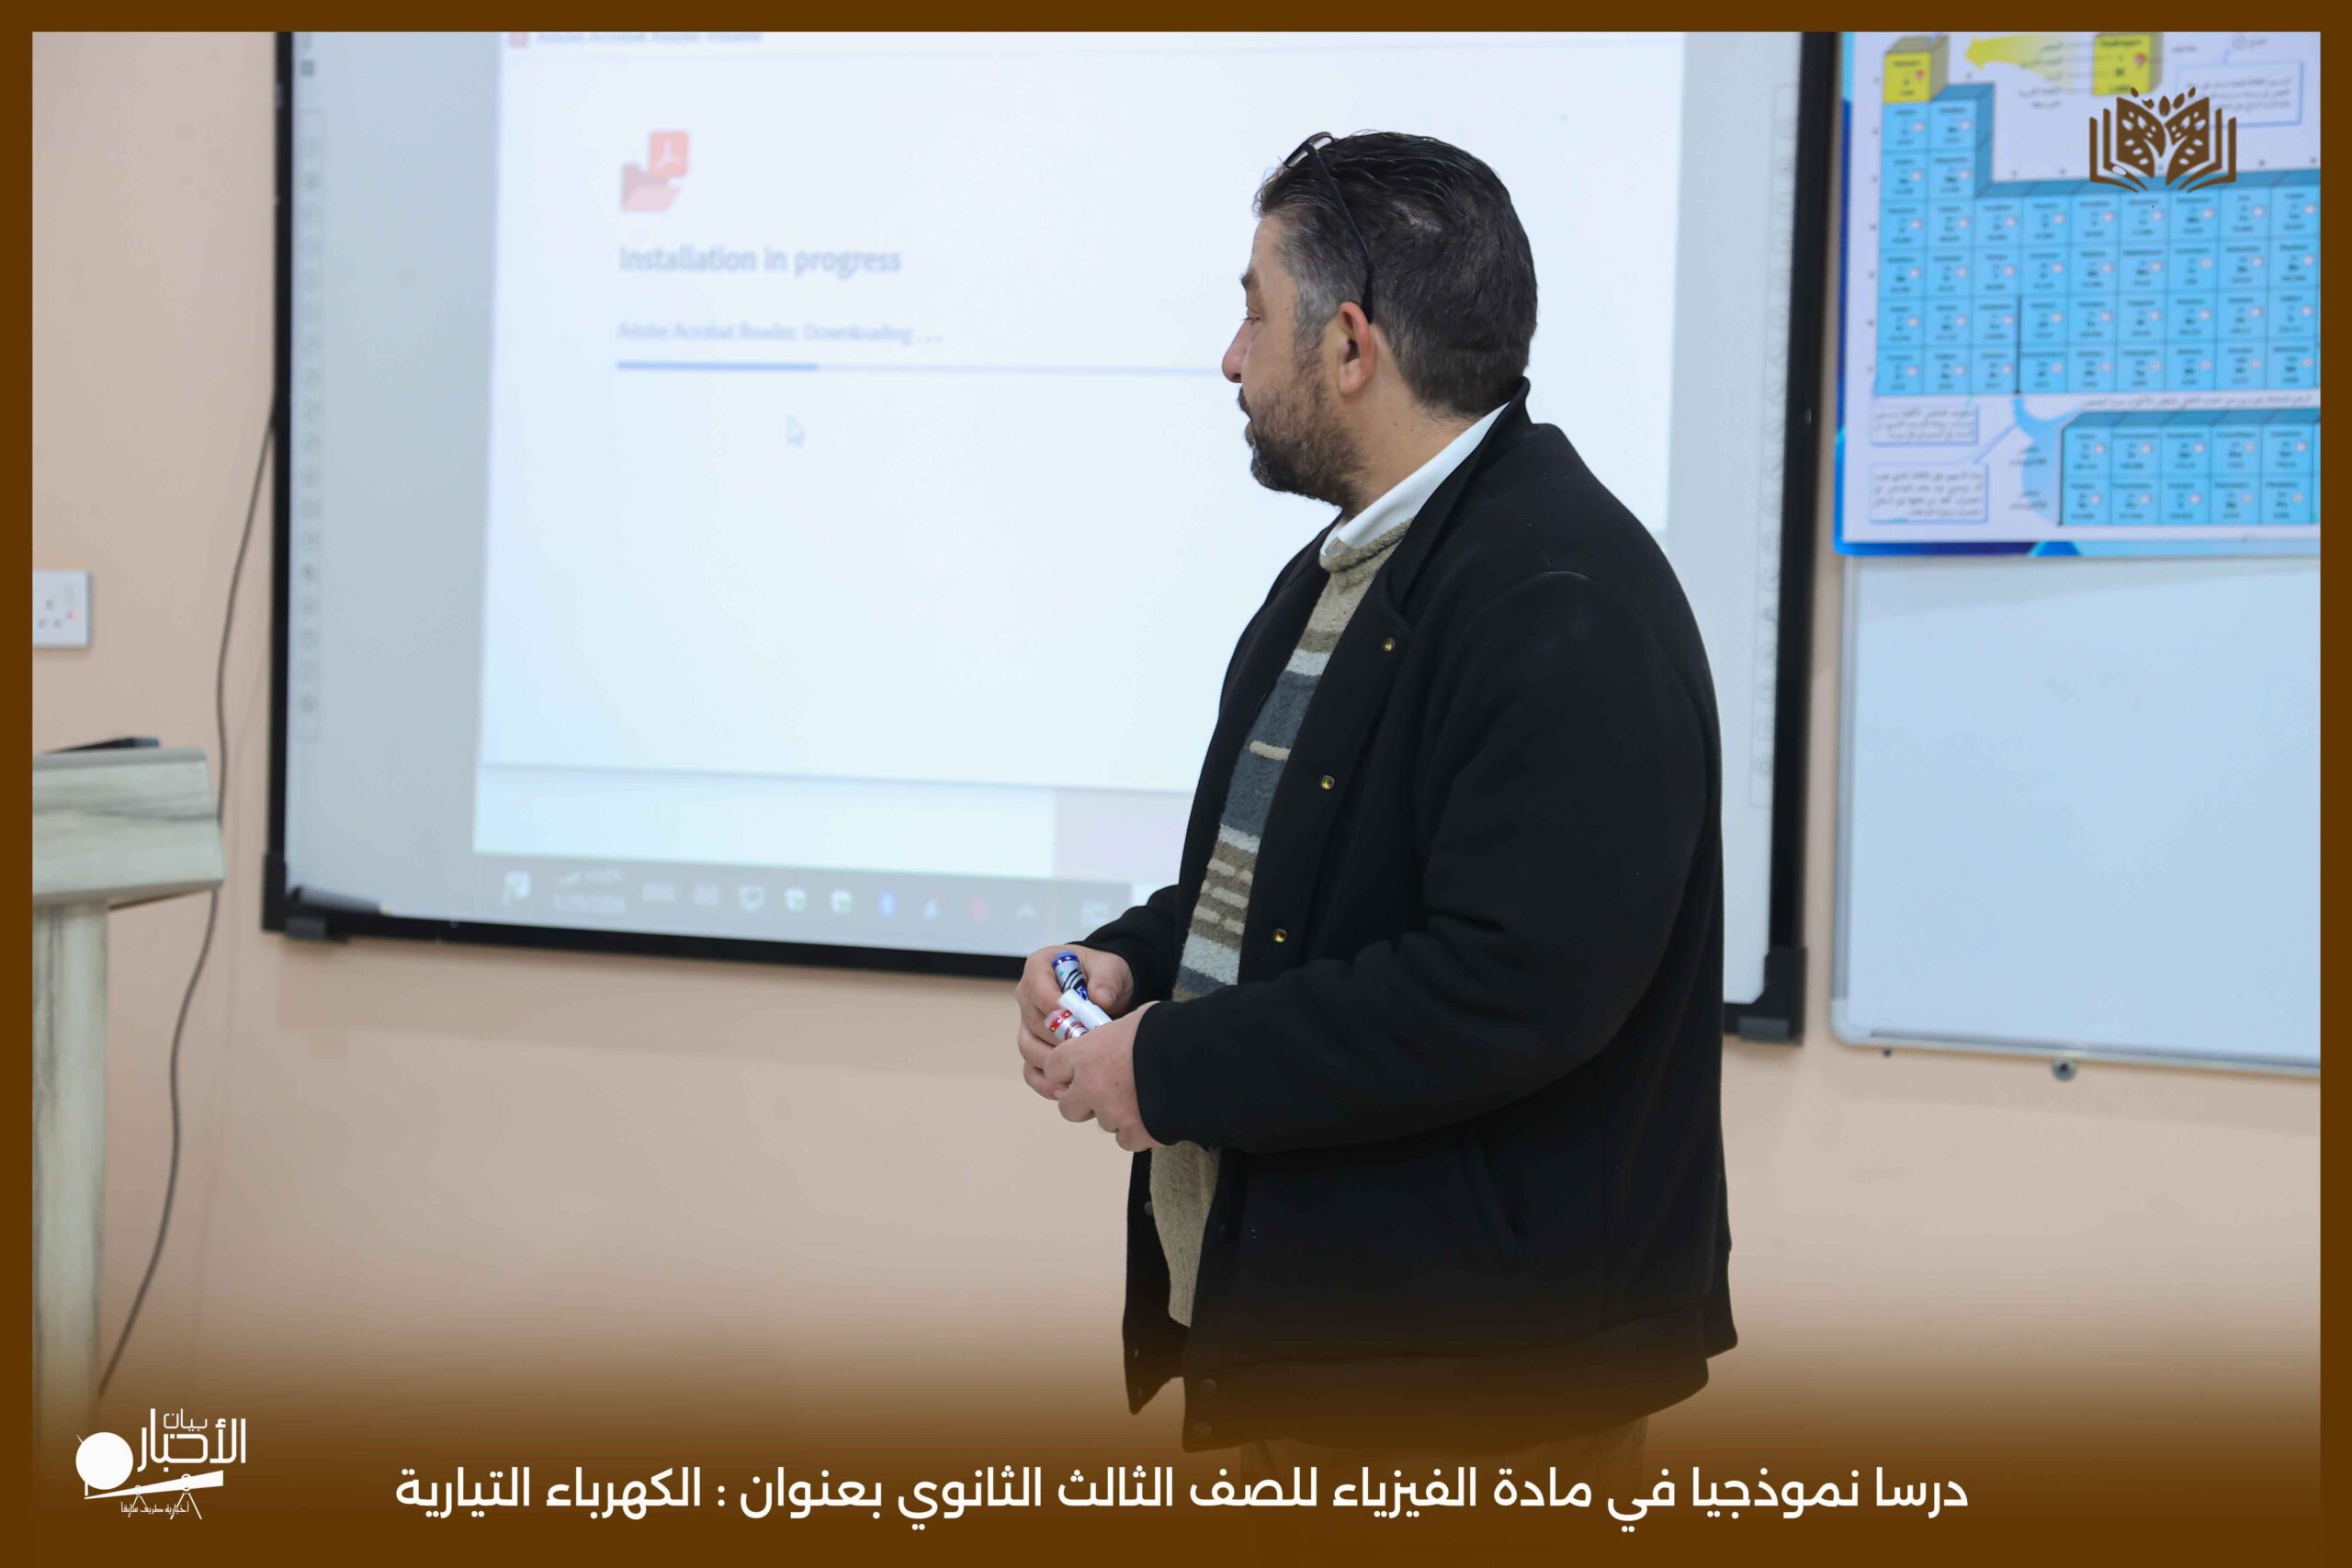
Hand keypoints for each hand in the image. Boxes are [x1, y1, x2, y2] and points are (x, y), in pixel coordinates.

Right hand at [1014, 943, 1134, 1101]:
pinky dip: (1045, 1082)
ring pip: (1029, 1048)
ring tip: (1077, 1073)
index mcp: (1039, 967)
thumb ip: (1106, 979)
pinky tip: (1064, 1091)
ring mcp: (1028, 1023)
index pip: (1037, 988)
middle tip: (1085, 1051)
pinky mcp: (1035, 1046)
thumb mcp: (1110, 967)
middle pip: (1033, 1023)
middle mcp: (1027, 995)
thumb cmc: (1104, 974)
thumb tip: (1100, 999)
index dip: (1055, 1006)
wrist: (1107, 989)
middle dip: (1060, 1040)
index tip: (1078, 1019)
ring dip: (1052, 1063)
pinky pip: (1031, 1068)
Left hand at [1045, 1003, 1161, 1151]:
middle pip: (1068, 1107)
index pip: (1053, 1068)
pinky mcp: (1134, 1133)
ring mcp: (1111, 1113)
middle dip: (1084, 1102)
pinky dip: (1137, 1131)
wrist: (1199, 1061)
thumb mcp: (1136, 1020)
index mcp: (1085, 1053)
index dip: (1066, 1070)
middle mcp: (1091, 1086)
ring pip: (1102, 1123)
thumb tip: (1118, 1038)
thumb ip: (1115, 1035)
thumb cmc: (1168, 1032)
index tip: (1078, 1070)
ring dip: (1116, 1115)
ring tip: (1141, 1098)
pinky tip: (1152, 1114)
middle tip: (1106, 1092)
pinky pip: (1126, 1139)